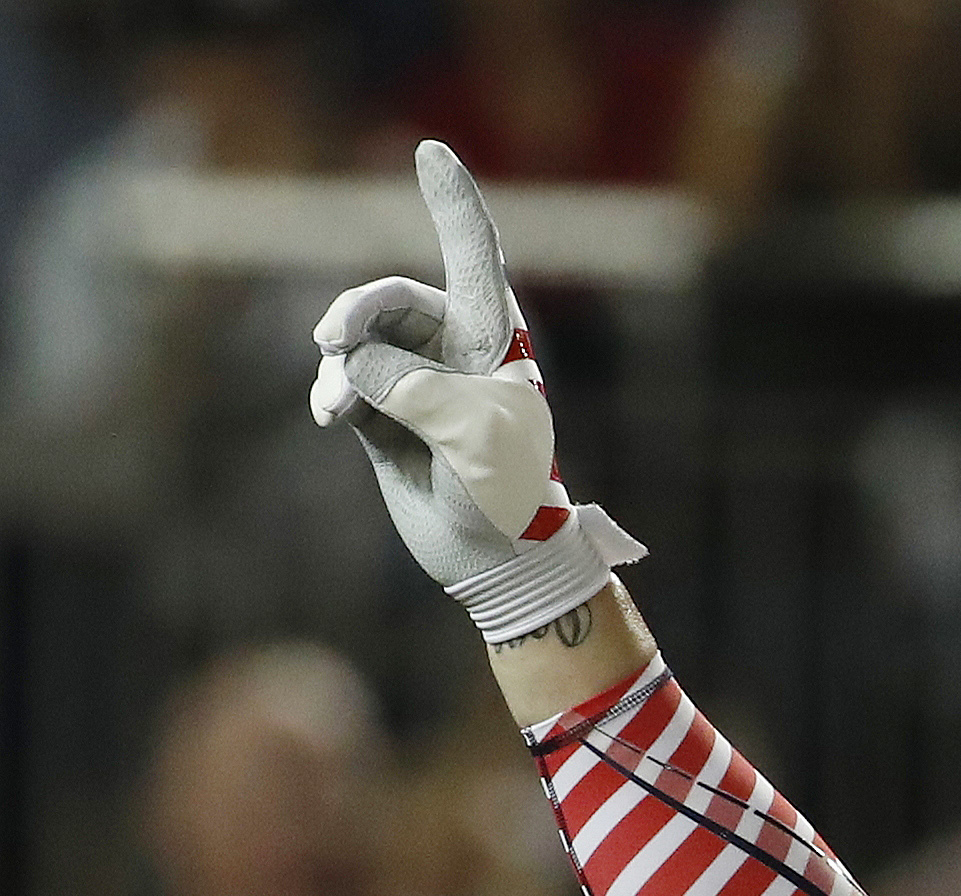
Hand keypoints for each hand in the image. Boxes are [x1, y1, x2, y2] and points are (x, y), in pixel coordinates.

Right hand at [309, 141, 641, 644]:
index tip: (430, 151)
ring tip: (337, 405)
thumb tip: (348, 364)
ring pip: (360, 344)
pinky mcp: (386, 416)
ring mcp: (418, 382)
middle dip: (358, 312)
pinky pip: (347, 383)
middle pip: (392, 300)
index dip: (452, 203)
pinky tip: (334, 417)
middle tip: (332, 338)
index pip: (474, 256)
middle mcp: (457, 351)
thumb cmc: (506, 492)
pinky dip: (336, 393)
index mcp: (497, 339)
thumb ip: (409, 387)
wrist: (498, 559)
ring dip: (342, 365)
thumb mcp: (470, 434)